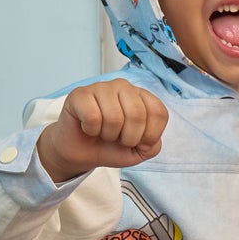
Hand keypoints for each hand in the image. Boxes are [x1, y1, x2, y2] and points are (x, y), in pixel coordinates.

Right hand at [38, 81, 167, 183]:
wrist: (82, 152)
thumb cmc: (112, 146)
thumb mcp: (140, 151)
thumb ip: (153, 145)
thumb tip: (148, 139)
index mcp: (142, 97)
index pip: (158, 112)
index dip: (150, 135)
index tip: (137, 142)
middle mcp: (123, 87)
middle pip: (137, 114)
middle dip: (129, 137)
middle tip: (117, 139)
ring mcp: (101, 87)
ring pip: (114, 116)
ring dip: (108, 134)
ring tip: (103, 132)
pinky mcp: (80, 94)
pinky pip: (92, 116)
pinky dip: (91, 130)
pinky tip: (88, 127)